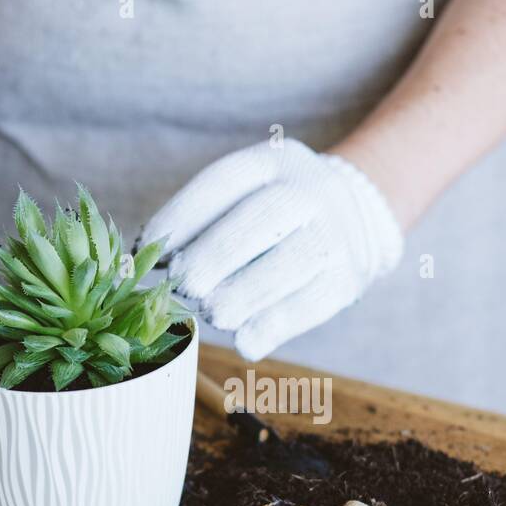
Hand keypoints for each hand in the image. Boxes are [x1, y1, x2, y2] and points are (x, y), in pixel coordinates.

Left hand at [141, 139, 402, 361]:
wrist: (360, 218)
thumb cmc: (277, 214)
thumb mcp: (247, 195)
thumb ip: (203, 221)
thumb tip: (146, 258)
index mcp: (273, 161)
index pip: (223, 181)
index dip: (182, 217)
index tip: (151, 251)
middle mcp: (308, 191)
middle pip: (260, 218)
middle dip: (214, 256)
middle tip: (186, 287)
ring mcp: (333, 234)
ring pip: (290, 262)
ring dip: (244, 294)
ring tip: (214, 315)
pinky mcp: (347, 278)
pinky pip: (312, 303)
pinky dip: (275, 326)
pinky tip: (246, 343)